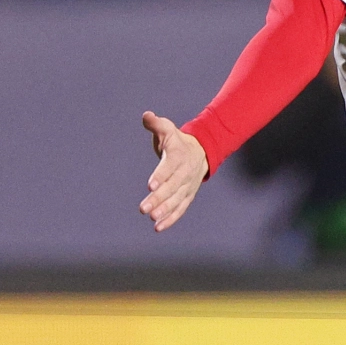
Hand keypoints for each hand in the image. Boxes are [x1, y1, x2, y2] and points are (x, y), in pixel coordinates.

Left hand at [140, 113, 207, 232]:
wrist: (202, 152)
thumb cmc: (178, 141)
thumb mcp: (168, 129)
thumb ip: (155, 123)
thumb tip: (147, 116)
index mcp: (179, 155)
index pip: (170, 166)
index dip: (161, 176)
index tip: (150, 186)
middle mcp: (185, 173)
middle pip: (172, 187)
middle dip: (158, 199)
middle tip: (144, 209)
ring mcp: (187, 186)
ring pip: (176, 200)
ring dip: (164, 211)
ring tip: (151, 218)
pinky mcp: (187, 196)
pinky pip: (180, 209)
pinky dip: (170, 219)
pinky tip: (158, 227)